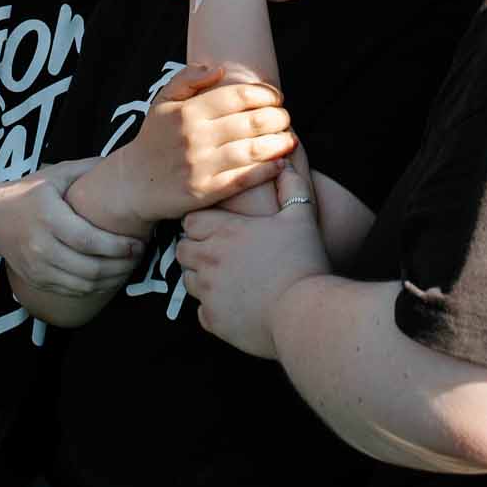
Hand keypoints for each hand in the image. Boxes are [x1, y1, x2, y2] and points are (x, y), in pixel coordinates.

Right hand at [0, 164, 145, 297]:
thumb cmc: (29, 193)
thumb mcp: (55, 175)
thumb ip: (87, 169)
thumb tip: (122, 162)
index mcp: (49, 218)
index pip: (88, 241)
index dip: (116, 247)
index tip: (137, 244)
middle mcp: (41, 246)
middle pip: (88, 268)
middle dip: (120, 266)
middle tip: (138, 256)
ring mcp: (37, 268)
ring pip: (82, 285)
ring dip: (111, 280)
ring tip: (128, 267)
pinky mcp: (36, 280)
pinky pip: (71, 291)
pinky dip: (94, 288)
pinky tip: (108, 276)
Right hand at [116, 63, 296, 220]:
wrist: (132, 183)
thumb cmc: (155, 138)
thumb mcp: (162, 101)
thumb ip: (187, 79)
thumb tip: (218, 68)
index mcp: (187, 112)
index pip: (237, 96)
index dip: (264, 94)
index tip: (276, 97)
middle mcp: (194, 137)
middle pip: (250, 122)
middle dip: (277, 117)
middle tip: (286, 117)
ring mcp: (200, 166)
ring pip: (252, 150)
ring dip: (278, 143)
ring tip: (289, 139)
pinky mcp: (204, 192)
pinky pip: (243, 179)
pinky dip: (266, 171)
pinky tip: (279, 164)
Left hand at [177, 165, 330, 358]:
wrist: (304, 312)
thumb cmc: (303, 261)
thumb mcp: (301, 216)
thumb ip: (291, 187)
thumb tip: (286, 165)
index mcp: (225, 231)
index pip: (191, 220)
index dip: (203, 224)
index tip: (220, 229)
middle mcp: (208, 259)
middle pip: (182, 249)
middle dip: (196, 249)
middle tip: (221, 254)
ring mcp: (208, 292)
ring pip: (188, 280)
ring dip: (202, 278)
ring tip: (228, 280)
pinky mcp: (214, 320)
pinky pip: (201, 312)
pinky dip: (214, 309)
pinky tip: (235, 305)